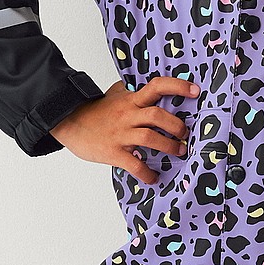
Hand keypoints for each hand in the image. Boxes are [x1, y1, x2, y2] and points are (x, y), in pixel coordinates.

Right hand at [49, 76, 198, 185]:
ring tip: (178, 152)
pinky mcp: (113, 152)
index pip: (157, 86)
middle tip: (185, 135)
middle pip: (158, 115)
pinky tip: (153, 178)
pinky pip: (134, 164)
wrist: (68, 123)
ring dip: (169, 147)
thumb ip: (131, 91)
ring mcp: (121, 134)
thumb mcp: (113, 95)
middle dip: (177, 126)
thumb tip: (146, 86)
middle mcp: (128, 114)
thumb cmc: (94, 111)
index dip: (178, 87)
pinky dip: (147, 173)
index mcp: (131, 100)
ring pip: (150, 138)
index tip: (195, 91)